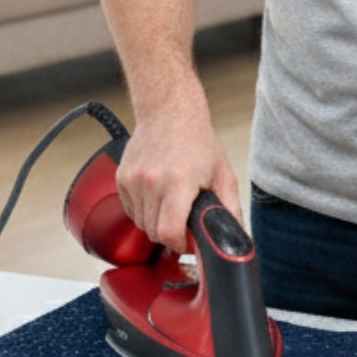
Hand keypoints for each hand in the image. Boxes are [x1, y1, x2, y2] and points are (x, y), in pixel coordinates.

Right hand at [116, 104, 240, 254]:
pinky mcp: (121, 177)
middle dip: (170, 235)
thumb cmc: (198, 142)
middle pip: (154, 232)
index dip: (180, 245)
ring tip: (171, 204)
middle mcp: (152, 181)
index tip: (188, 241)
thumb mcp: (223, 174)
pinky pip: (130, 210)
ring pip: (140, 224)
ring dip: (155, 222)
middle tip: (183, 221)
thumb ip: (231, 210)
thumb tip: (235, 239)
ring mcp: (133, 179)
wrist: (169, 111)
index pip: (169, 233)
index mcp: (179, 182)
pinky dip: (143, 210)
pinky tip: (157, 195)